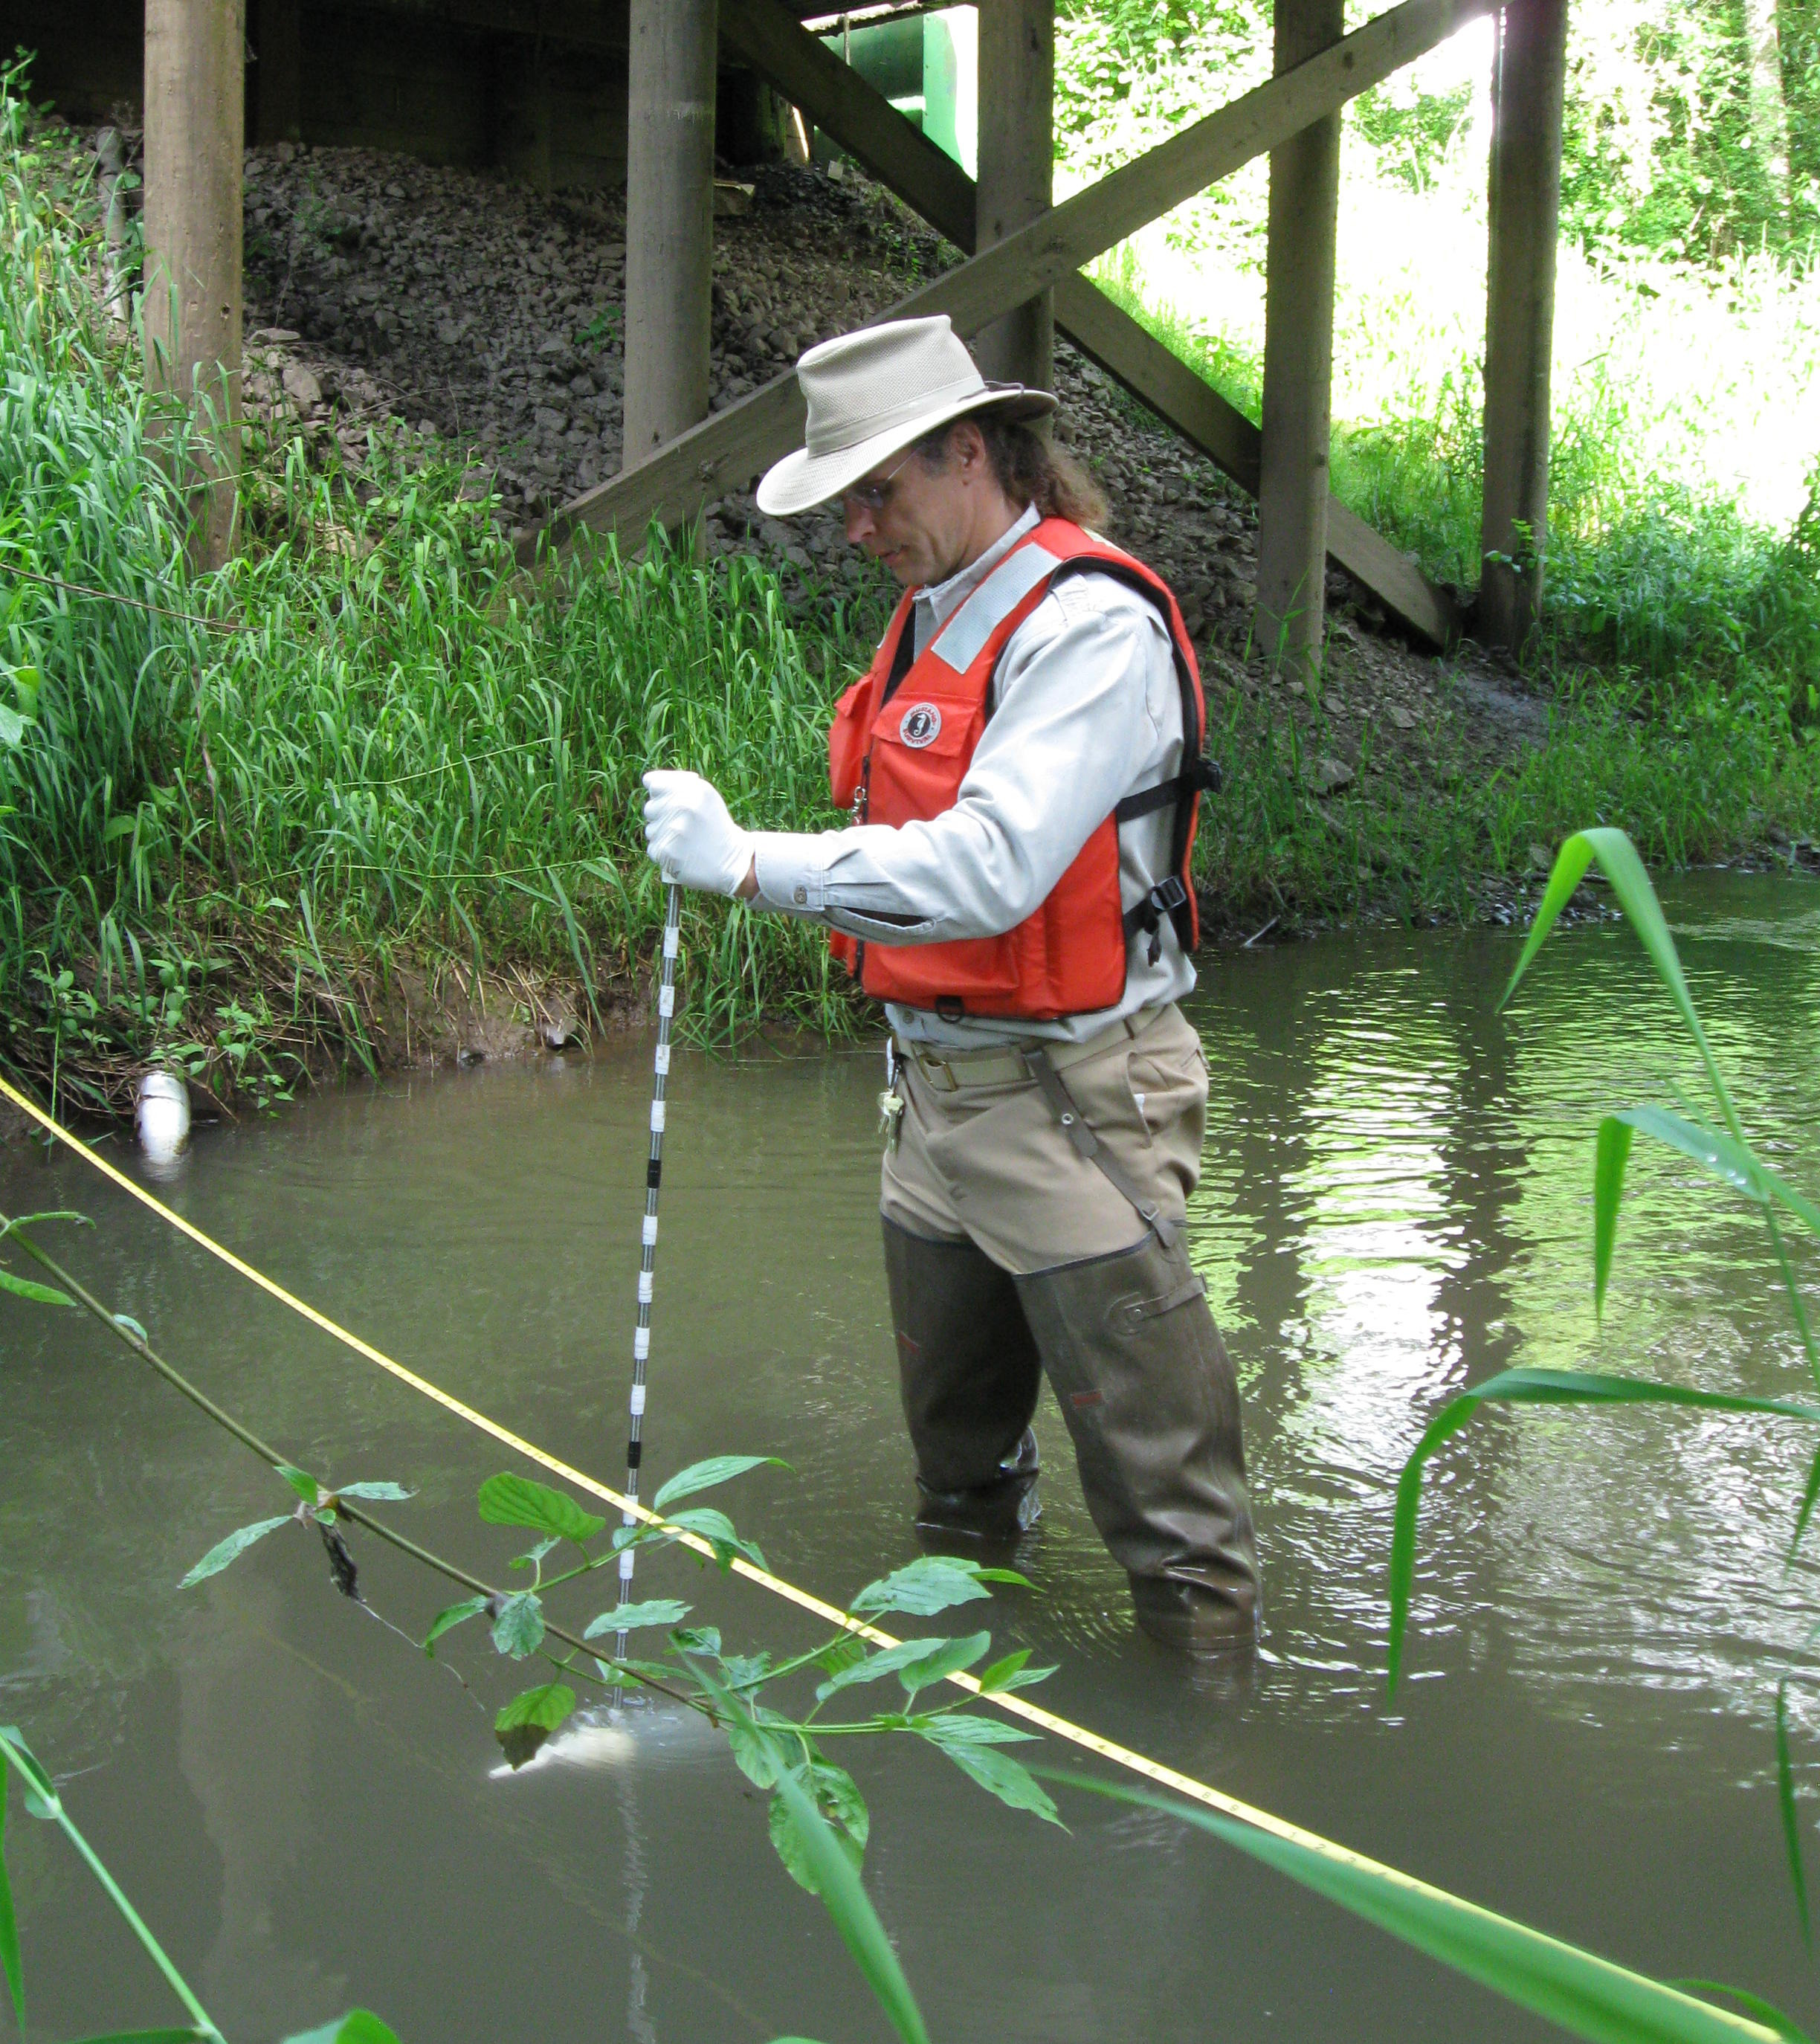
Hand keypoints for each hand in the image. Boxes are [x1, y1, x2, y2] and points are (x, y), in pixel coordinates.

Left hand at [641, 769, 755, 896]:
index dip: (660, 794)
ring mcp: (673, 831)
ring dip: (663, 835)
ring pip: (650, 829)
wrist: (731, 861)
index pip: (653, 784)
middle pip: (649, 807)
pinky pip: (653, 848)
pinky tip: (681, 853)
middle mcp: (682, 807)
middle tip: (683, 825)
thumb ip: (678, 782)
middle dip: (661, 815)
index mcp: (693, 790)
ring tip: (685, 840)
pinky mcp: (666, 852)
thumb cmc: (714, 824)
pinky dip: (664, 852)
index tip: (672, 803)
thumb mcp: (706, 795)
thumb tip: (647, 781)